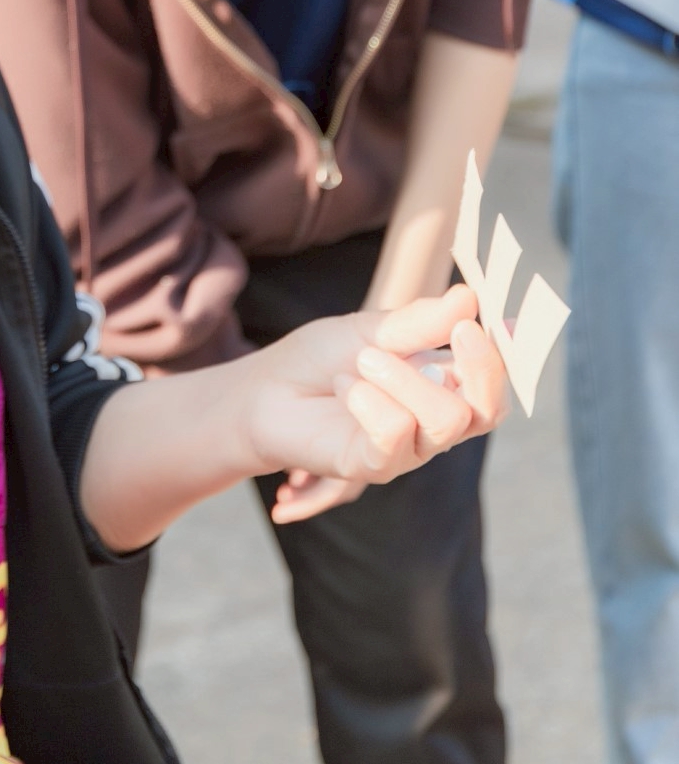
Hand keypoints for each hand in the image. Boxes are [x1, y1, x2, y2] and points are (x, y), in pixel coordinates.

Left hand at [241, 287, 507, 526]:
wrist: (265, 389)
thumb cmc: (320, 359)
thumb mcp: (371, 329)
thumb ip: (420, 322)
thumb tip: (469, 297)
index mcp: (440, 387)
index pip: (492, 386)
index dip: (497, 358)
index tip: (481, 324)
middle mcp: (431, 424)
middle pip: (487, 411)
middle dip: (478, 368)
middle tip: (454, 331)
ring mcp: (406, 448)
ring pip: (447, 420)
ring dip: (404, 377)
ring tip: (363, 360)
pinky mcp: (373, 466)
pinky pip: (397, 436)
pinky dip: (371, 400)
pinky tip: (344, 386)